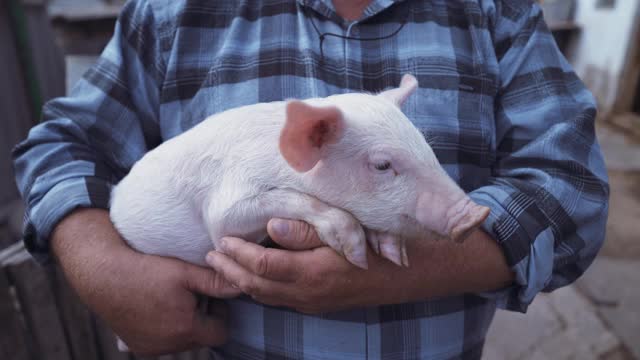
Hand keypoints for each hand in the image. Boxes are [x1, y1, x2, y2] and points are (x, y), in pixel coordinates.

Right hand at [52, 209, 241, 355]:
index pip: (221, 332)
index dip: (220, 313)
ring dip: (184, 323)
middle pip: (202, 337)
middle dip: (203, 317)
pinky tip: (157, 307)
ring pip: (183, 340)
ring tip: (172, 298)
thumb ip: (215, 282)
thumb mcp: (185, 272)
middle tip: (191, 293)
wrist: (103, 275)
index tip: (209, 294)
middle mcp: (170, 345)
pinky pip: (163, 342)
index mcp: (186, 328)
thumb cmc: (146, 270)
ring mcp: (152, 348)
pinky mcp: (138, 347)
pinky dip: (166, 328)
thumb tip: (242, 285)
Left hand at [205, 219, 399, 313]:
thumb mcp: (344, 232)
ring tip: (223, 267)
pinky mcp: (319, 305)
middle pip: (257, 287)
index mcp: (312, 273)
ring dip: (242, 282)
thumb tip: (271, 226)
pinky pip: (280, 300)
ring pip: (267, 297)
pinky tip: (254, 278)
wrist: (406, 276)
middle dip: (231, 272)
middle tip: (210, 257)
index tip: (222, 241)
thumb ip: (306, 231)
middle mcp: (308, 294)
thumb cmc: (376, 246)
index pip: (262, 266)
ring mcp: (313, 302)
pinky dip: (261, 289)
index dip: (239, 254)